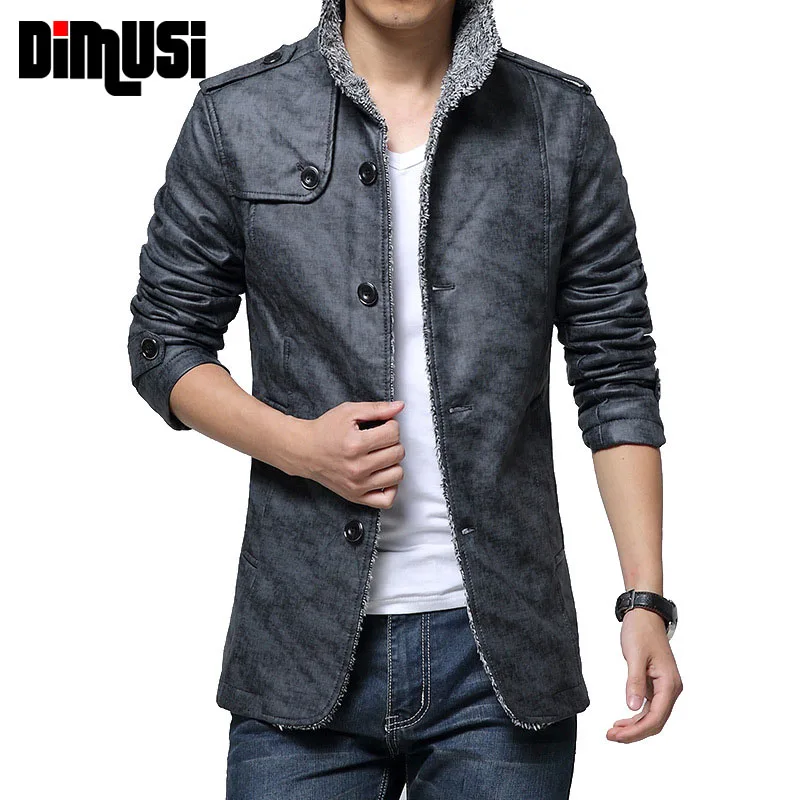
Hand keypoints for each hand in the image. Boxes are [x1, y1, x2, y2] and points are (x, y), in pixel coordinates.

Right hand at [293, 400, 405, 507]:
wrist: (304, 451)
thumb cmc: (325, 431)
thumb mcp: (349, 412)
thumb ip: (377, 409)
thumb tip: (400, 406)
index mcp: (356, 444)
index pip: (394, 433)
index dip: (392, 425)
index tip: (384, 426)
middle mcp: (357, 467)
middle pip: (397, 453)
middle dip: (393, 442)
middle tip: (381, 440)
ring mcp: (357, 484)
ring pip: (397, 475)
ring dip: (393, 463)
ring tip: (381, 456)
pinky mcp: (356, 496)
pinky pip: (386, 500)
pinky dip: (391, 488)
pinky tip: (383, 475)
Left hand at [607, 607, 682, 742]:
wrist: (645, 616)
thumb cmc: (641, 631)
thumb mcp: (635, 656)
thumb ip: (634, 682)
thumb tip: (633, 707)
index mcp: (669, 684)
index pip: (655, 718)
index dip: (636, 731)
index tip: (617, 735)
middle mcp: (671, 689)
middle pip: (655, 722)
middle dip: (634, 733)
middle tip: (611, 736)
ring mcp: (664, 688)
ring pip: (652, 717)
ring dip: (634, 727)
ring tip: (614, 732)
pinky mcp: (656, 685)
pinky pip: (649, 708)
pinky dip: (636, 716)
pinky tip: (623, 721)